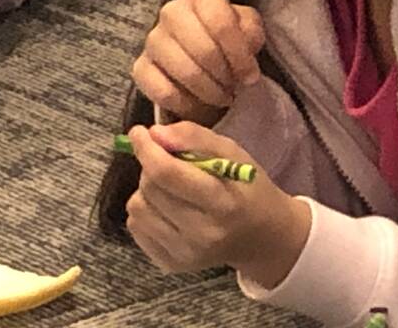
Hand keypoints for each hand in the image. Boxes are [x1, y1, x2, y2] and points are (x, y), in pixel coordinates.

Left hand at [122, 123, 309, 287]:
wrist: (260, 237)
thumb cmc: (247, 187)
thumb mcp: (233, 152)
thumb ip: (195, 137)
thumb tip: (154, 134)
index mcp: (222, 203)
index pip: (167, 174)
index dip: (146, 149)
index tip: (138, 132)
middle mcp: (201, 234)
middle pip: (149, 189)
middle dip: (150, 166)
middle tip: (166, 161)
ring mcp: (184, 254)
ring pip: (136, 210)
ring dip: (146, 190)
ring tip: (169, 188)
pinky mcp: (171, 265)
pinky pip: (136, 229)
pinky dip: (146, 211)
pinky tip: (166, 208)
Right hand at [130, 0, 264, 124]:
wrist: (199, 53)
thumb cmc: (226, 39)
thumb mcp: (247, 29)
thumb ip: (250, 35)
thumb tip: (245, 64)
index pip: (221, 23)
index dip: (239, 55)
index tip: (250, 76)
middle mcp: (172, 12)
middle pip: (203, 49)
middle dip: (225, 75)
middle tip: (235, 88)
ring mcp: (153, 39)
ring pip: (185, 72)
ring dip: (209, 91)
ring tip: (222, 97)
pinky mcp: (140, 68)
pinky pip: (163, 92)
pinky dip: (186, 105)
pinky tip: (199, 106)